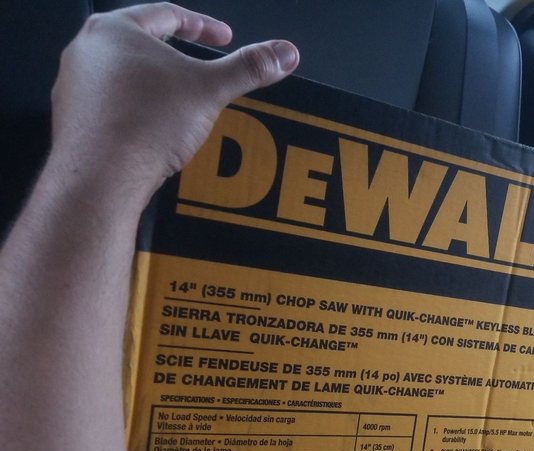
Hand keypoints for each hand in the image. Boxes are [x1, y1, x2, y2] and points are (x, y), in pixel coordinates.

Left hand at [50, 2, 298, 198]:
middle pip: (142, 43)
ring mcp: (74, 84)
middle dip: (177, 56)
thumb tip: (285, 53)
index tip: (223, 38)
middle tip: (202, 69)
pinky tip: (155, 129)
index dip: (203, 26)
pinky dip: (137, 110)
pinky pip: (112, 104)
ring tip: (180, 103)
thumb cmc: (147, 123)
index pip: (166, 14)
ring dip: (155, 84)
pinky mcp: (72, 117)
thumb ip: (249, 68)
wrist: (102, 176)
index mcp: (115, 30)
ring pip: (125, 74)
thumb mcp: (210, 90)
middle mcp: (87, 50)